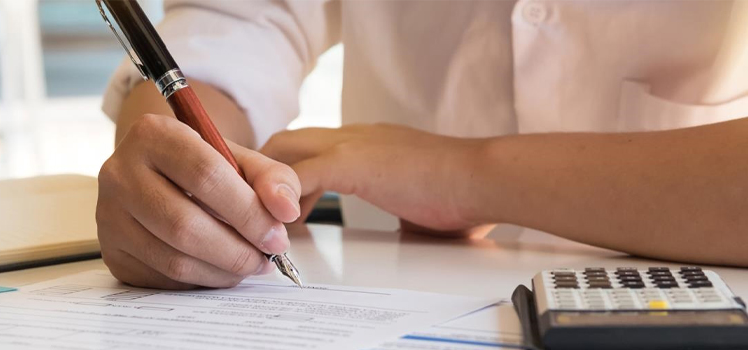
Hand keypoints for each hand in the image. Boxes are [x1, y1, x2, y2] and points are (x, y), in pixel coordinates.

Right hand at [97, 114, 301, 288]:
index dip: (248, 211)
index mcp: (153, 135)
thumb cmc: (200, 166)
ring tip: (249, 265)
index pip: (205, 175)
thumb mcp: (237, 158)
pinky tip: (220, 270)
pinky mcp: (112, 251)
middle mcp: (120, 173)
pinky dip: (201, 281)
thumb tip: (284, 210)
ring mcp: (109, 215)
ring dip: (222, 271)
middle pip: (185, 224)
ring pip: (174, 259)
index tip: (277, 235)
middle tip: (266, 258)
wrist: (155, 175)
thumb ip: (271, 177)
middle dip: (236, 250)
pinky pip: (162, 279)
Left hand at [261, 124, 488, 235]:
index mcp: (370, 142)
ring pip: (284, 149)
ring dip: (268, 185)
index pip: (313, 144)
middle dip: (266, 174)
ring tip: (265, 221)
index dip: (292, 173)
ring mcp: (352, 145)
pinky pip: (298, 174)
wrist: (486, 179)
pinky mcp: (352, 163)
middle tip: (261, 212)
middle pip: (287, 139)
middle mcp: (355, 136)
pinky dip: (282, 197)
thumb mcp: (420, 200)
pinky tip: (283, 224)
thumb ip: (403, 207)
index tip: (286, 206)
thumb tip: (410, 231)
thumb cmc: (465, 195)